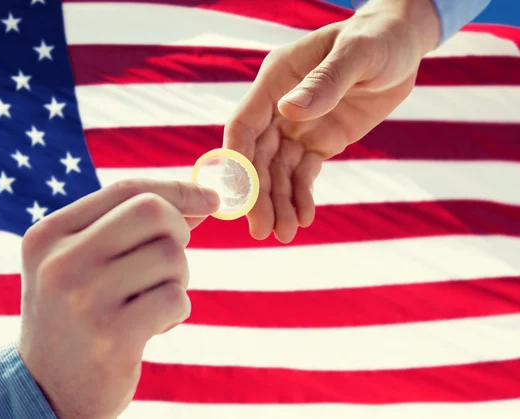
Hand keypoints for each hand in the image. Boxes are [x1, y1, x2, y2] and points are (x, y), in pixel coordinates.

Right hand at [16, 179, 219, 418]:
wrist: (46, 390)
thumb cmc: (77, 315)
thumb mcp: (82, 262)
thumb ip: (129, 227)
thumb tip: (201, 202)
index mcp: (50, 234)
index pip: (127, 189)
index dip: (177, 190)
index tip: (211, 199)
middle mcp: (61, 261)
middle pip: (153, 212)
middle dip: (179, 232)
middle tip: (170, 261)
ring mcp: (84, 299)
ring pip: (171, 256)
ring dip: (178, 279)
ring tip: (153, 301)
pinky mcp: (111, 337)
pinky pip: (175, 298)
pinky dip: (177, 310)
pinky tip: (154, 326)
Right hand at [223, 0, 439, 242]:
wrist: (401, 46)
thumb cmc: (376, 39)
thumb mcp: (356, 54)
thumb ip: (324, 82)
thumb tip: (289, 112)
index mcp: (275, 81)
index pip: (244, 125)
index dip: (236, 160)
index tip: (237, 195)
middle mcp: (279, 108)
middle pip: (258, 157)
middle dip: (258, 194)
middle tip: (261, 230)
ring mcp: (298, 127)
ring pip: (279, 171)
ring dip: (279, 203)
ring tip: (284, 234)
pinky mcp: (320, 142)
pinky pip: (305, 174)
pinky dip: (301, 196)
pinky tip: (303, 218)